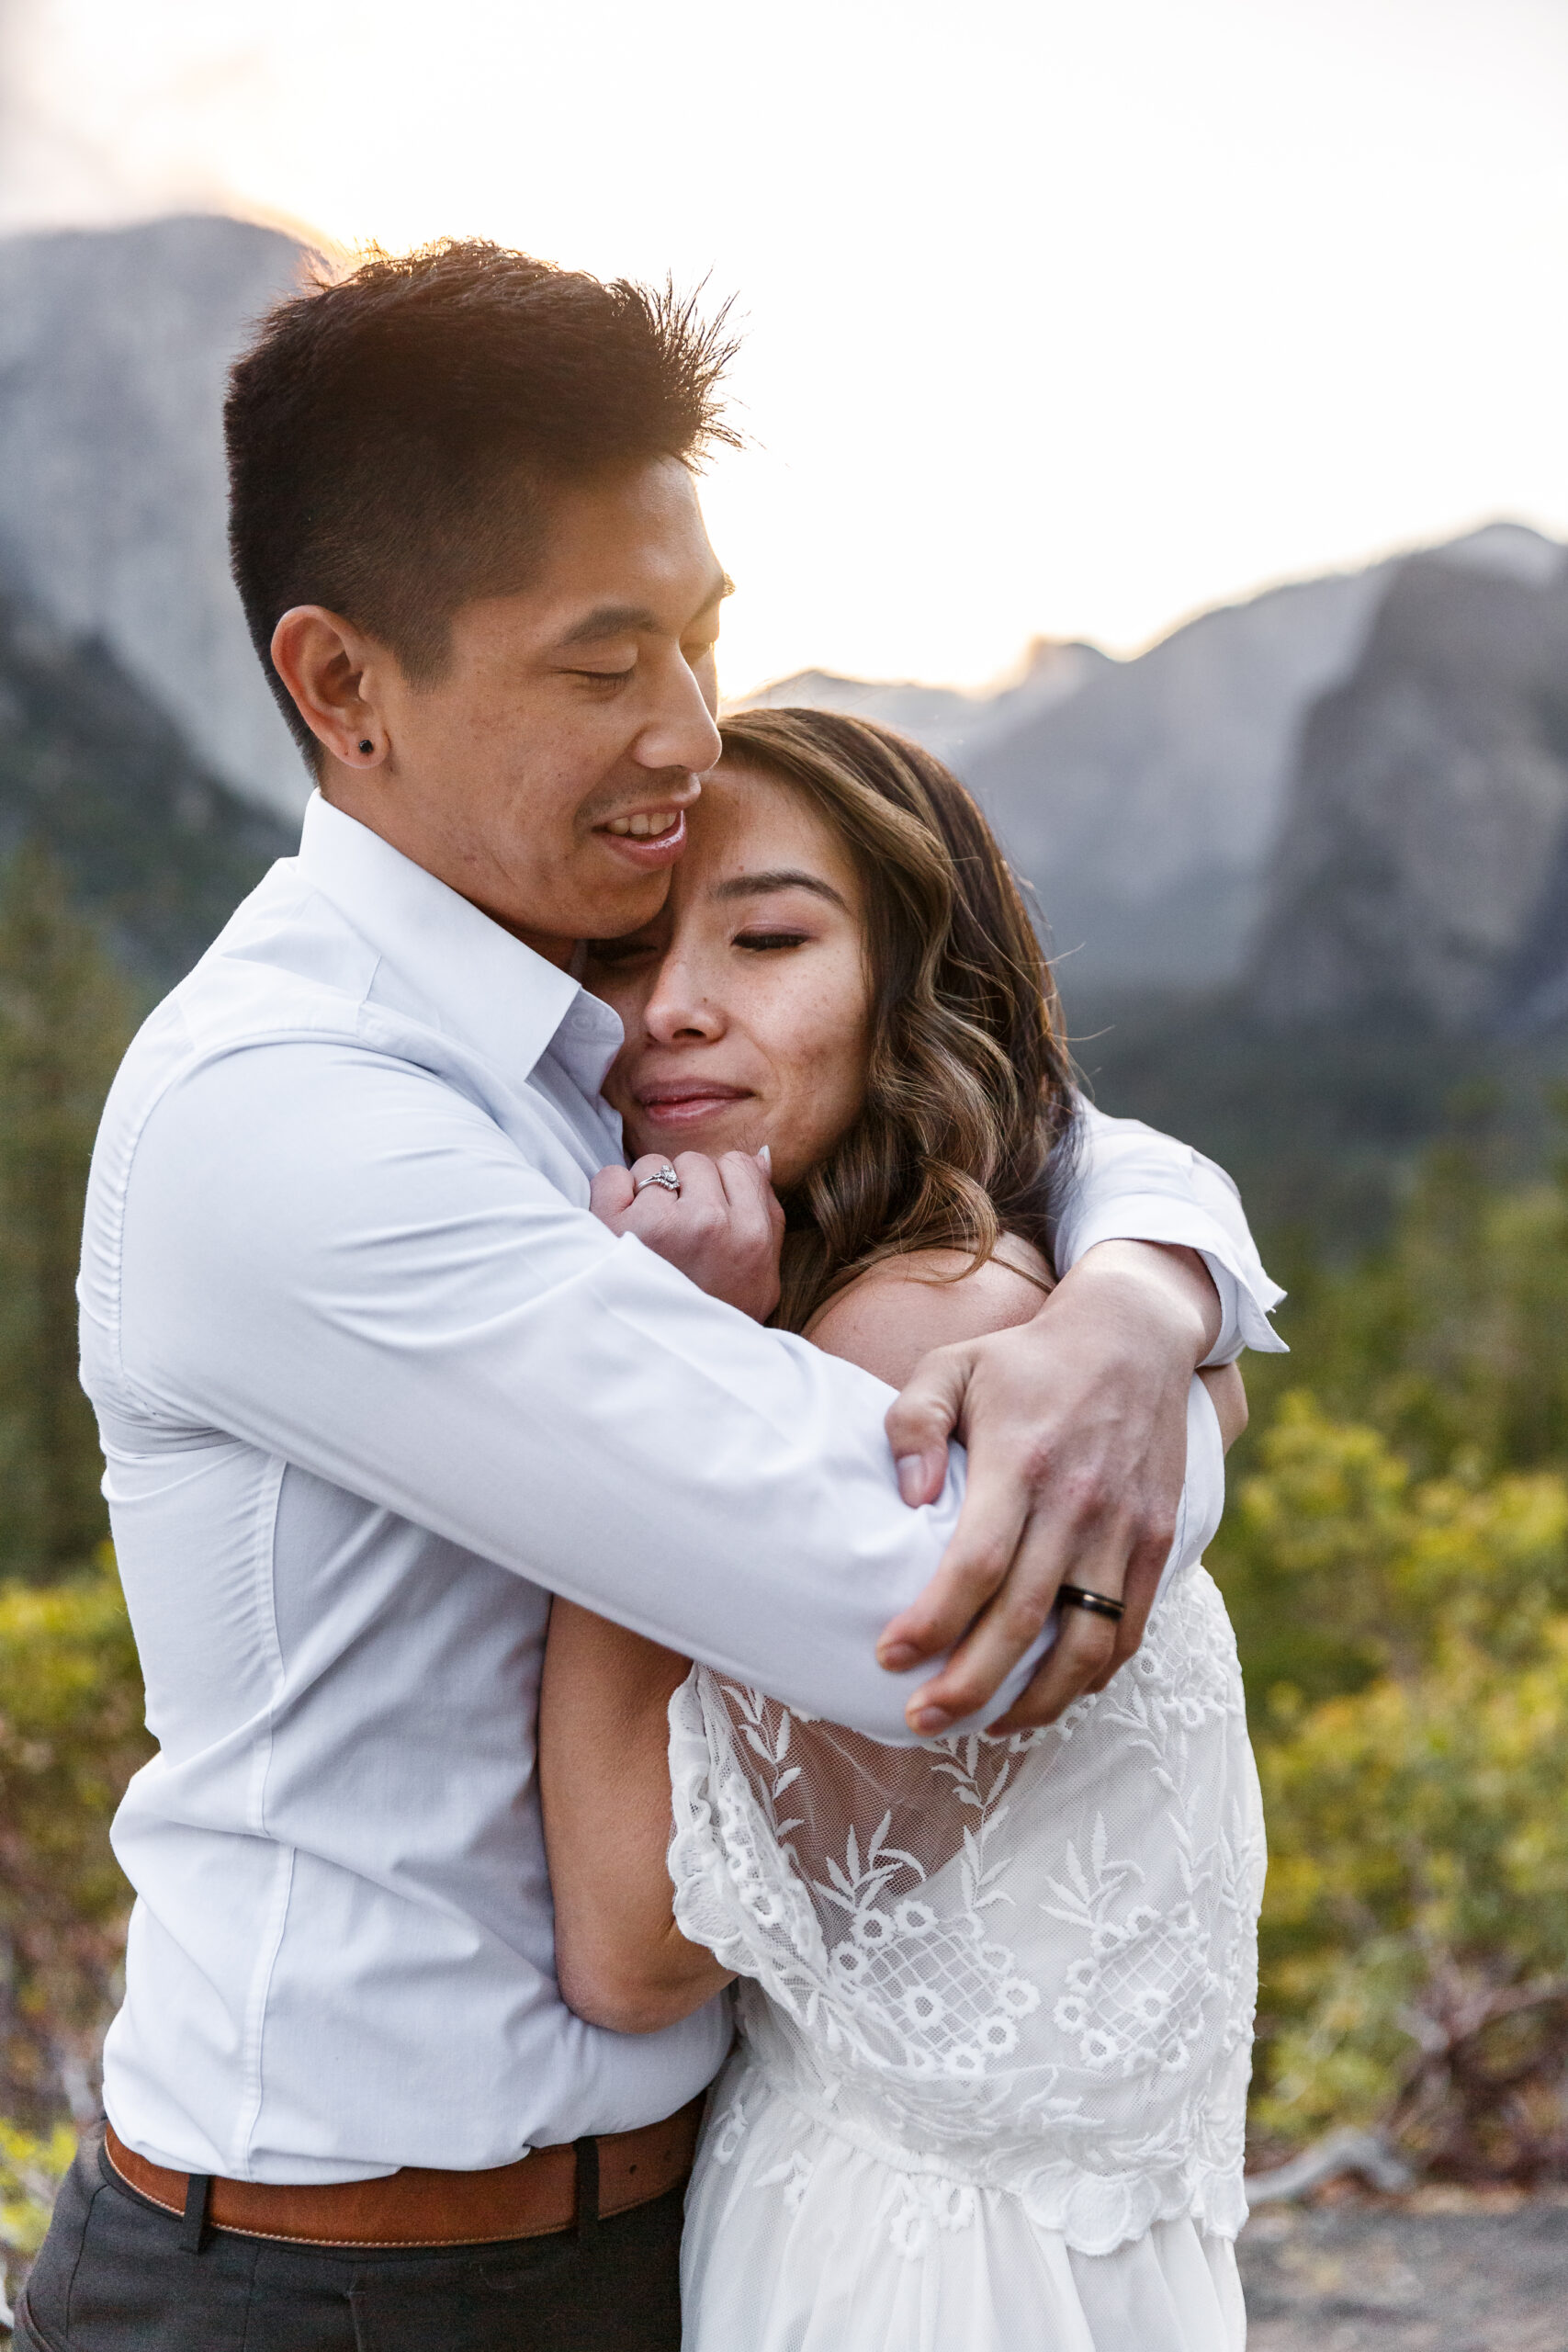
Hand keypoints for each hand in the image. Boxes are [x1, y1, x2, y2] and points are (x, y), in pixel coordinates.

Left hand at [590, 1149, 783, 1320]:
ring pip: (652, 1167)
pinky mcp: (611, 1226)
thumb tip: (759, 1157)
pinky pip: (610, 1177)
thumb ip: (768, 1214)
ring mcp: (658, 1224)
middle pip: (693, 1162)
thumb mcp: (761, 1278)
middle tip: (677, 1235)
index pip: (736, 1164)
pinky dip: (610, 1197)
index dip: (720, 1186)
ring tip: (649, 1238)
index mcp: (750, 1234)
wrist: (666, 1364)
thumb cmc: (715, 1316)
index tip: (708, 1218)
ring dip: (648, 1193)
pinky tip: (621, 1232)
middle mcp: (708, 1224)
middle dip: (684, 1189)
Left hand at [876, 1242, 1220, 1734]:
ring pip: (1084, 1643)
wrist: (1131, 1336)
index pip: (975, 1564)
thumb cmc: (1024, 1359)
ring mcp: (1124, 1526)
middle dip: (968, 1684)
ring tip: (984, 1726)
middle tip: (920, 1719)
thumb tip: (906, 1498)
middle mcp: (1077, 1502)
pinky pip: (1128, 1629)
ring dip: (1034, 1700)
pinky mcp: (1157, 1540)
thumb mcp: (952, 1365)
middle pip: (1023, 1619)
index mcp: (1021, 1461)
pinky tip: (1050, 1695)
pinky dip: (1092, 1676)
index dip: (931, 1622)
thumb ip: (913, 1423)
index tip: (888, 1657)